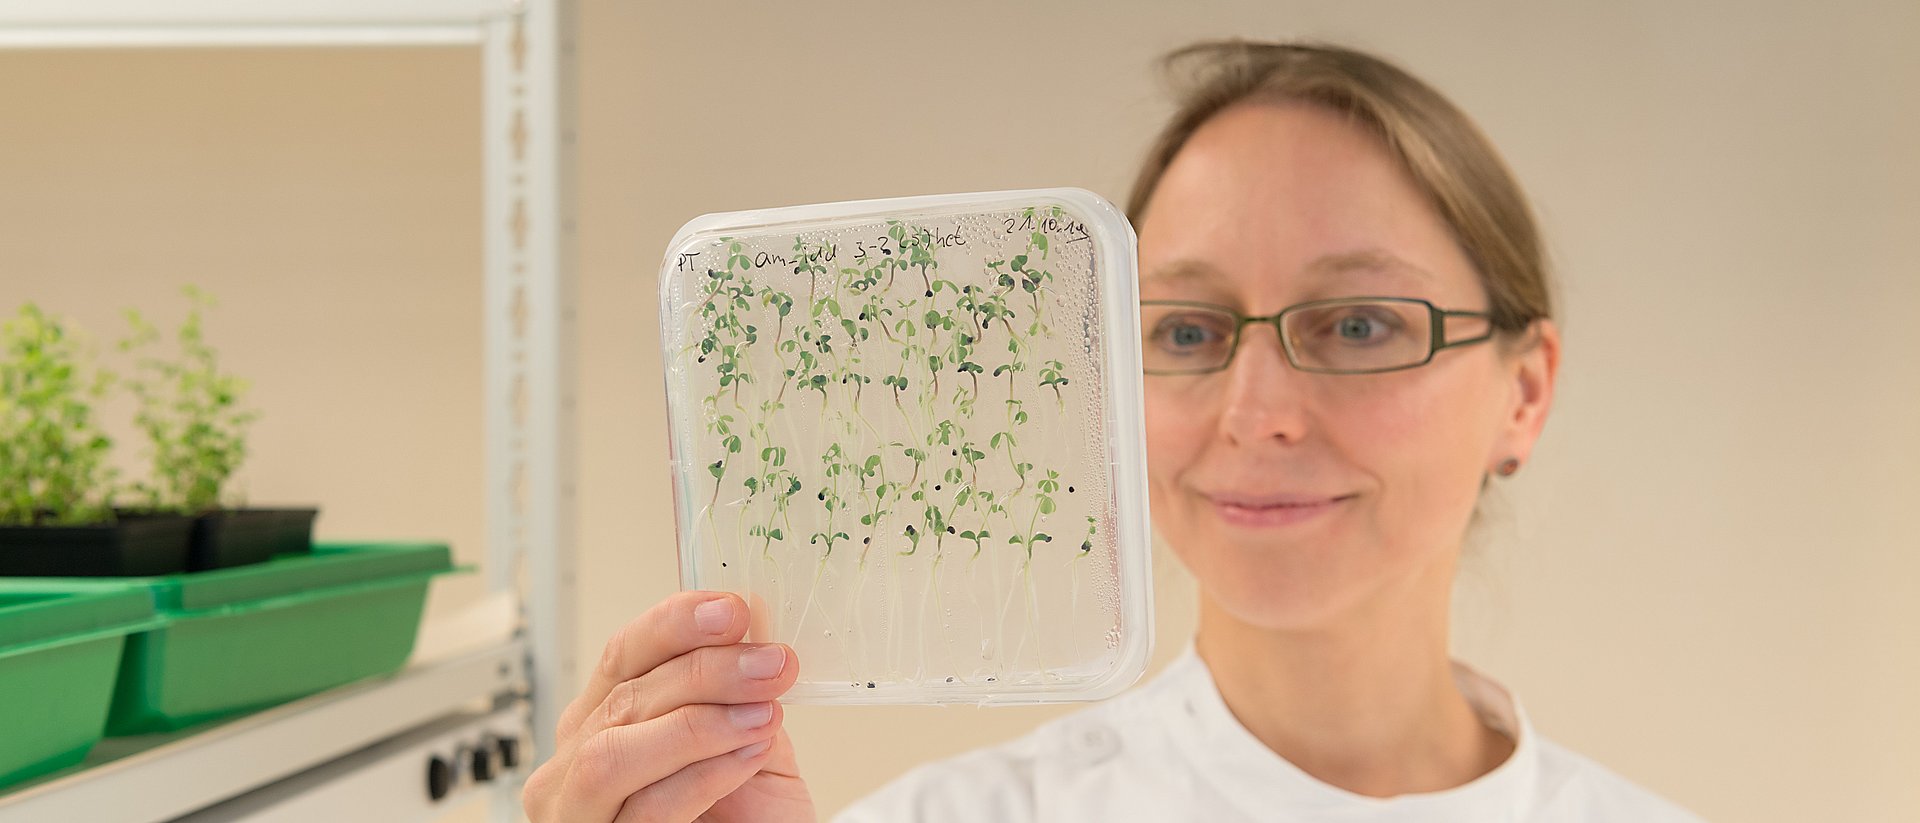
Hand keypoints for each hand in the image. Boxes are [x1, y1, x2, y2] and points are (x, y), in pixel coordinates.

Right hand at [523, 591, 815, 821]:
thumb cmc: (742, 816)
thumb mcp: (740, 740)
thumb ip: (737, 692)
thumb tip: (755, 628)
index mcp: (601, 721)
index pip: (623, 656)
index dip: (674, 626)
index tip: (732, 611)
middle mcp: (574, 765)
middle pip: (625, 698)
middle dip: (706, 671)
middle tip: (770, 664)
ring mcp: (579, 812)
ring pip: (613, 753)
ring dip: (698, 724)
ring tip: (762, 713)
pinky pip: (647, 807)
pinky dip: (704, 775)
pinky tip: (749, 754)